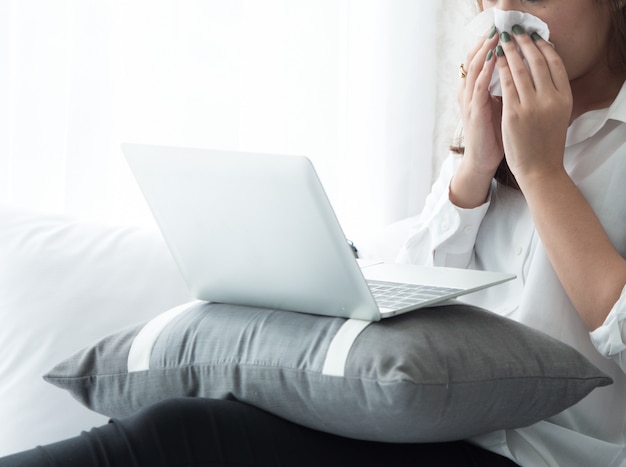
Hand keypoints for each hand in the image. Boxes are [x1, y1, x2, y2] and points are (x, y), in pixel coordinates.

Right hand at [457, 30, 503, 179]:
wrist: (483, 161)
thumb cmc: (494, 135)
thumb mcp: (500, 106)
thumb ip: (505, 88)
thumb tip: (521, 70)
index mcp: (474, 90)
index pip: (480, 59)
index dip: (489, 43)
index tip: (503, 29)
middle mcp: (468, 93)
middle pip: (474, 58)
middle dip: (486, 41)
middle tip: (498, 25)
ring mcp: (469, 102)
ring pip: (474, 68)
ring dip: (485, 50)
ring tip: (496, 35)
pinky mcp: (474, 112)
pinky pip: (479, 86)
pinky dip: (486, 71)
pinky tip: (494, 59)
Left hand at [495, 29, 572, 185]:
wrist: (539, 169)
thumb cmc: (545, 143)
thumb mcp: (557, 115)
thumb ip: (553, 94)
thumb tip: (544, 73)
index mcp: (564, 98)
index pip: (556, 63)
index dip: (544, 47)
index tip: (535, 36)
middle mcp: (551, 98)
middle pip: (538, 61)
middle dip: (525, 43)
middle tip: (516, 32)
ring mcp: (533, 105)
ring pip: (521, 69)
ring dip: (511, 50)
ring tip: (503, 40)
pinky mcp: (515, 113)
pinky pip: (506, 83)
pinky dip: (501, 67)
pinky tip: (496, 59)